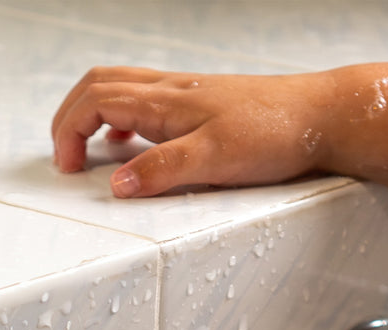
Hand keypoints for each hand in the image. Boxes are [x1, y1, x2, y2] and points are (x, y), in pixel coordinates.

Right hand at [51, 66, 329, 197]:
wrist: (321, 117)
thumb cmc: (274, 135)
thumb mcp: (214, 159)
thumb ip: (163, 170)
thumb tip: (117, 185)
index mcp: (165, 101)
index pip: (94, 100)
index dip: (69, 131)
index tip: (67, 168)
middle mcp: (172, 89)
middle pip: (100, 85)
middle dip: (72, 117)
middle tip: (66, 156)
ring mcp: (189, 94)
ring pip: (124, 88)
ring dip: (97, 113)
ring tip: (94, 148)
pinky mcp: (208, 104)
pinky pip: (152, 99)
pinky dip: (129, 116)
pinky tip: (143, 141)